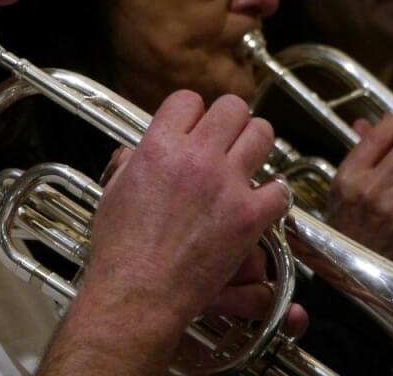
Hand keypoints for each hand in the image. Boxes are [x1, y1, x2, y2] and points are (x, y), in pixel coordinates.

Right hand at [46, 91, 291, 373]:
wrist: (138, 293)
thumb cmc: (120, 249)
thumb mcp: (112, 192)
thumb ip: (129, 163)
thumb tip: (135, 153)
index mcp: (159, 146)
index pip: (188, 99)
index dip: (192, 111)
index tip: (194, 126)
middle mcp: (196, 157)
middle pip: (232, 107)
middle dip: (230, 119)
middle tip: (227, 137)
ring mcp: (226, 185)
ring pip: (262, 134)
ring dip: (256, 143)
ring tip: (248, 158)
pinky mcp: (248, 217)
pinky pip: (280, 189)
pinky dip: (274, 193)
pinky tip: (262, 200)